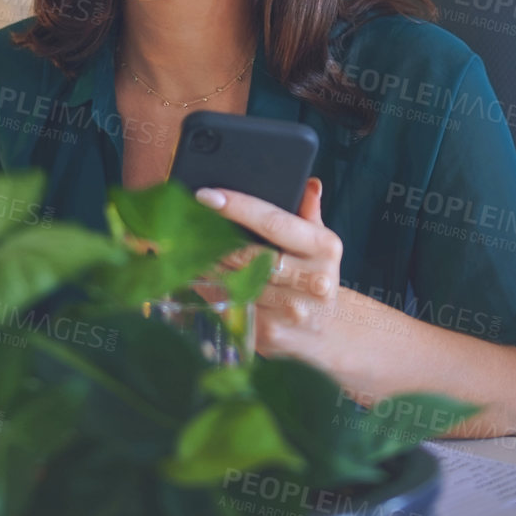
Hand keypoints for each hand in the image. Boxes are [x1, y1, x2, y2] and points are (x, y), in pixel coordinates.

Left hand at [193, 178, 343, 364]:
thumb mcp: (320, 243)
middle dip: (213, 236)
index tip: (207, 196)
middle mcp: (312, 280)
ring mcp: (289, 310)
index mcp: (324, 248)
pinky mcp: (268, 332)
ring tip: (186, 244)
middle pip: (248, 252)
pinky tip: (197, 274)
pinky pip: (229, 303)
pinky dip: (210, 287)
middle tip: (187, 220)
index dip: (237, 206)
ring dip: (207, 262)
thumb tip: (307, 183)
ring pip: (234, 279)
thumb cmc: (316, 276)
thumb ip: (308, 211)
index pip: (273, 222)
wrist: (328, 331)